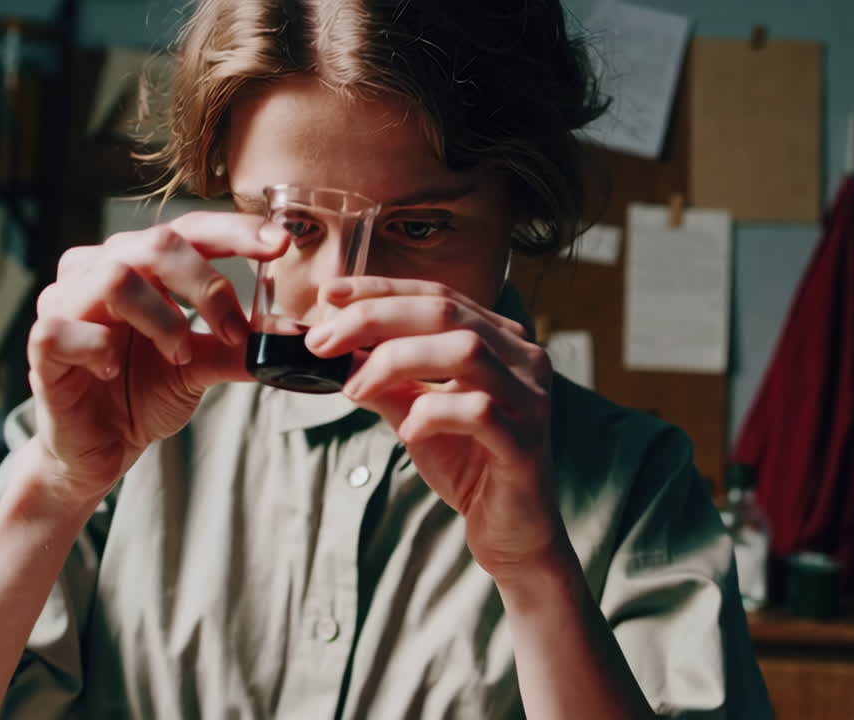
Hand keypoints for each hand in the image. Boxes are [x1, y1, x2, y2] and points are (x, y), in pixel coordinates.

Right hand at [27, 212, 286, 502]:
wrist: (99, 450)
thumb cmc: (143, 393)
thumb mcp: (202, 366)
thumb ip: (241, 345)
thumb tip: (295, 336)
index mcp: (141, 265)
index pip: (189, 230)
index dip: (236, 231)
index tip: (280, 245)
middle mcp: (99, 270)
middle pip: (157, 243)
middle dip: (207, 284)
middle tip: (233, 329)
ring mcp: (65, 304)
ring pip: (115, 277)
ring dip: (163, 319)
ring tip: (179, 356)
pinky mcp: (43, 345)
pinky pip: (66, 328)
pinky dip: (102, 347)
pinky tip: (116, 370)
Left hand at [307, 277, 562, 579]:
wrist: (511, 530)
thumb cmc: (469, 464)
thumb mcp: (415, 412)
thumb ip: (384, 378)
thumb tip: (333, 347)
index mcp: (500, 339)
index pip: (438, 295)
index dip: (381, 289)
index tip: (329, 295)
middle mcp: (523, 358)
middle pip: (446, 311)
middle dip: (375, 319)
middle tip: (323, 342)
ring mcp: (530, 398)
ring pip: (465, 350)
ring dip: (397, 361)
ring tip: (355, 388)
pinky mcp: (526, 441)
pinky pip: (478, 410)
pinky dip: (432, 414)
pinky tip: (407, 432)